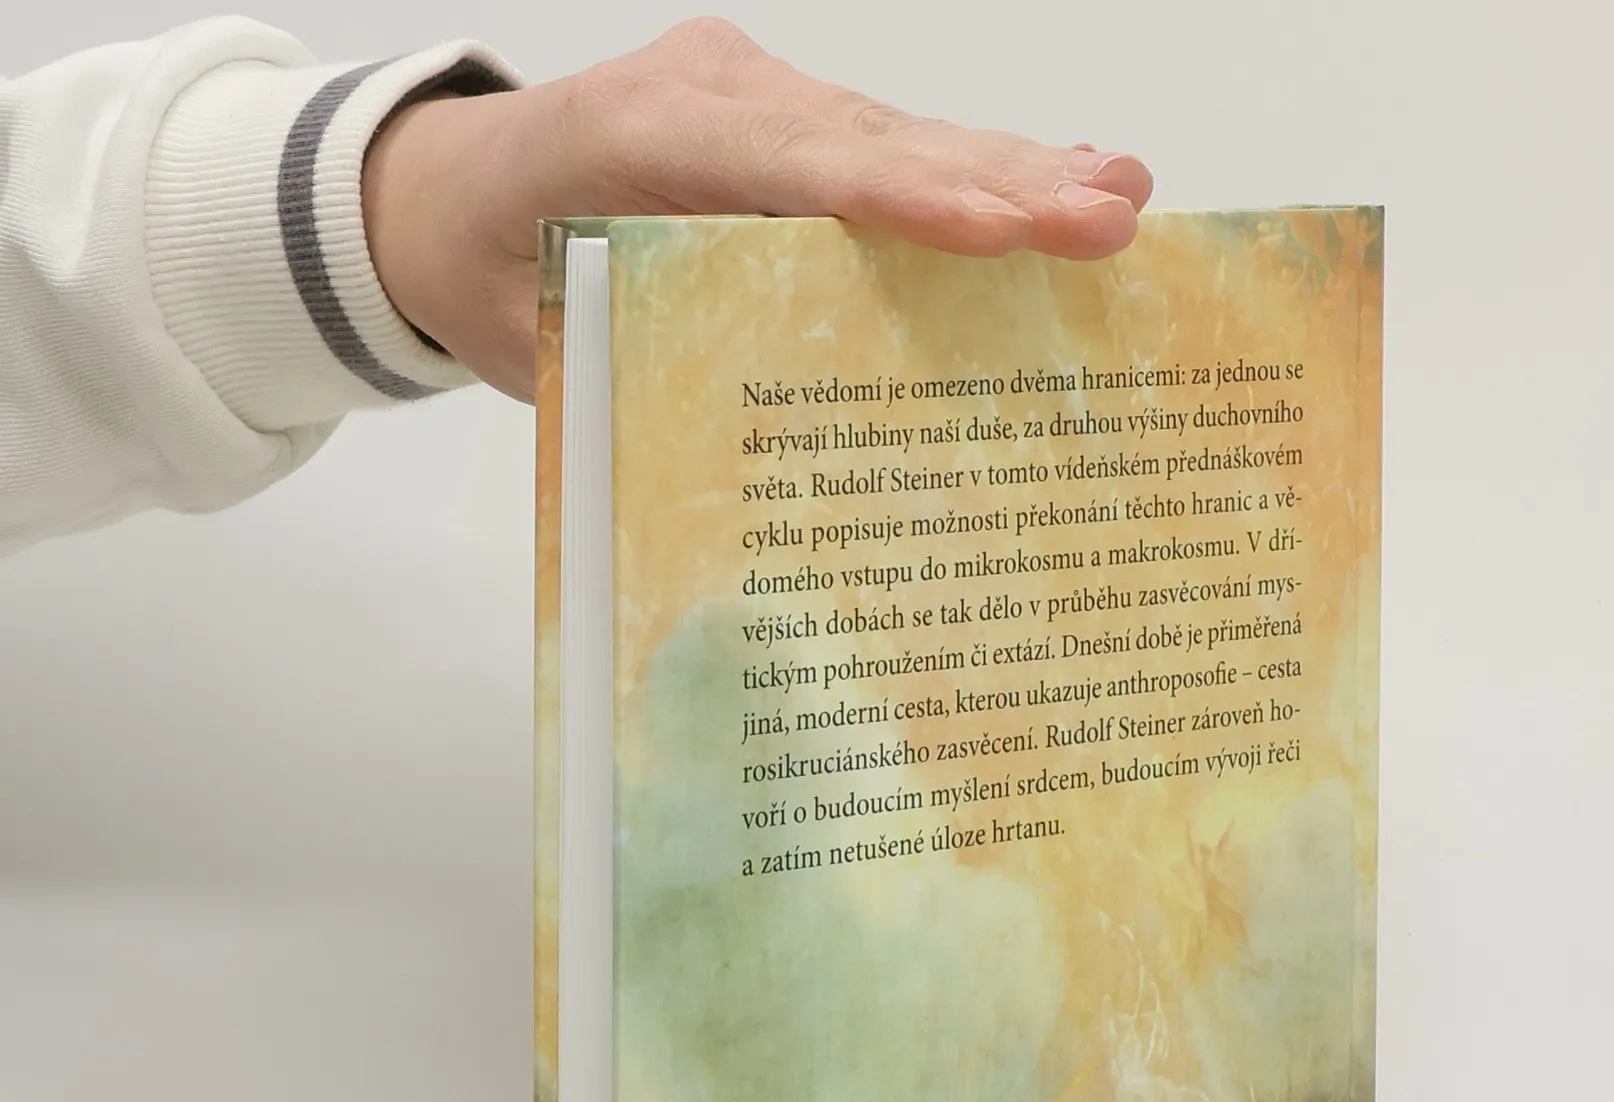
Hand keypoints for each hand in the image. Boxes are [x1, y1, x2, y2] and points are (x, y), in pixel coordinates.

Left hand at [362, 17, 1153, 401]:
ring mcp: (750, 98)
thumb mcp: (535, 333)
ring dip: (1008, 172)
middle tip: (1109, 216)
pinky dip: (971, 172)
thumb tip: (766, 439)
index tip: (995, 228)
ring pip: (894, 138)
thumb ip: (640, 357)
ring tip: (1117, 196)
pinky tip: (1059, 178)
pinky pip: (885, 149)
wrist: (440, 191)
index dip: (898, 200)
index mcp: (629, 137)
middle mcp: (707, 95)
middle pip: (868, 143)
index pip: (787, 170)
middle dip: (996, 181)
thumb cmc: (481, 268)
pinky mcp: (779, 121)